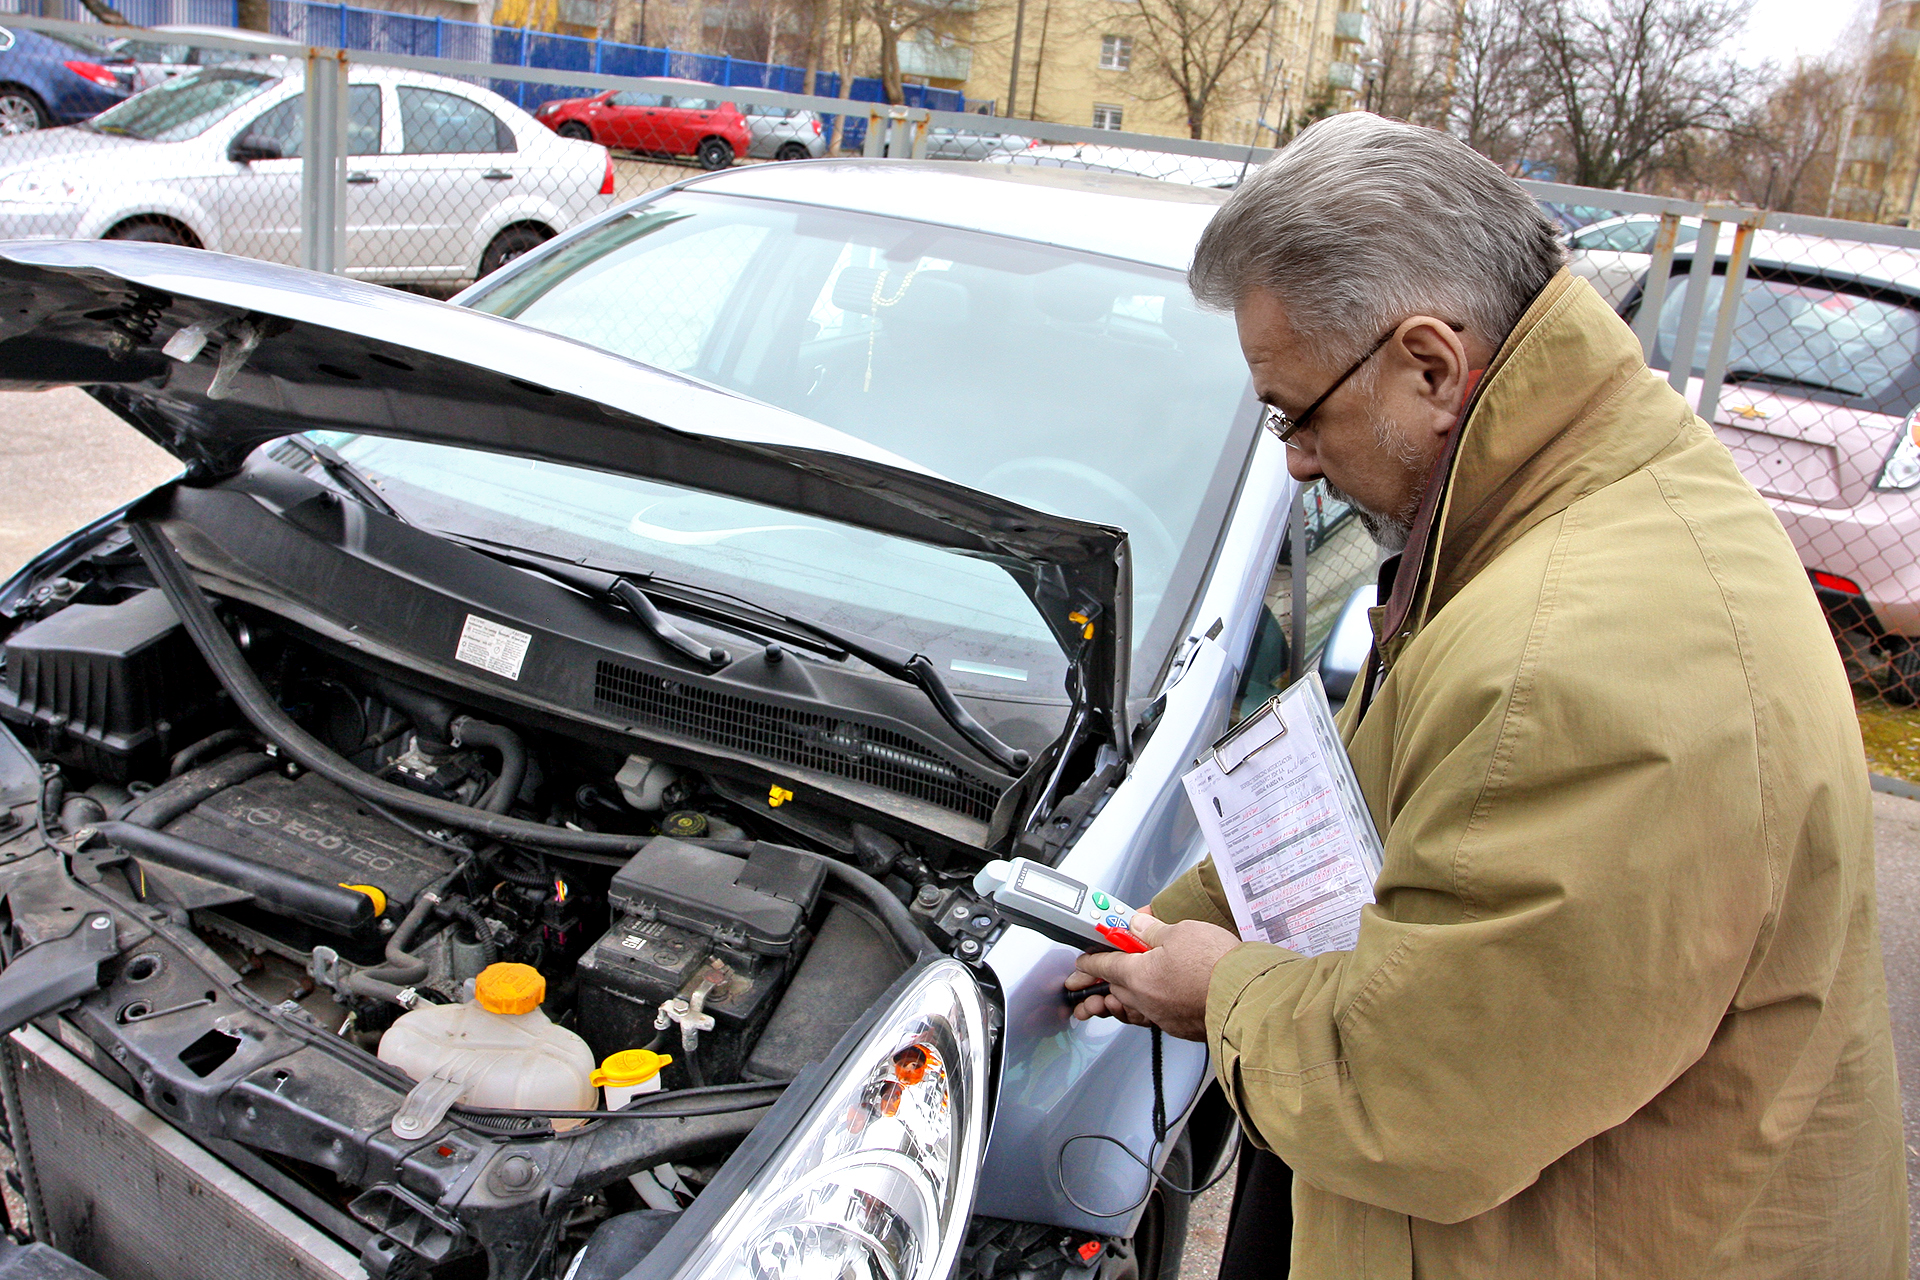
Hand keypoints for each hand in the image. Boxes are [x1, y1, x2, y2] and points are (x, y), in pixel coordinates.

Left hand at [1063, 910, 1242, 1040]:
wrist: (1245, 996)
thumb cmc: (1215, 965)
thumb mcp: (1180, 932)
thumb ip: (1152, 930)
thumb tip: (1137, 924)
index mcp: (1138, 974)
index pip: (1103, 965)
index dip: (1090, 961)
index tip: (1081, 961)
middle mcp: (1146, 999)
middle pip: (1115, 988)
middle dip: (1104, 981)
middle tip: (1095, 978)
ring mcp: (1163, 1016)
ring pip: (1134, 1006)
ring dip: (1124, 998)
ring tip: (1118, 995)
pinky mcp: (1181, 1027)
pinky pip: (1155, 1016)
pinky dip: (1150, 1007)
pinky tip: (1155, 1002)